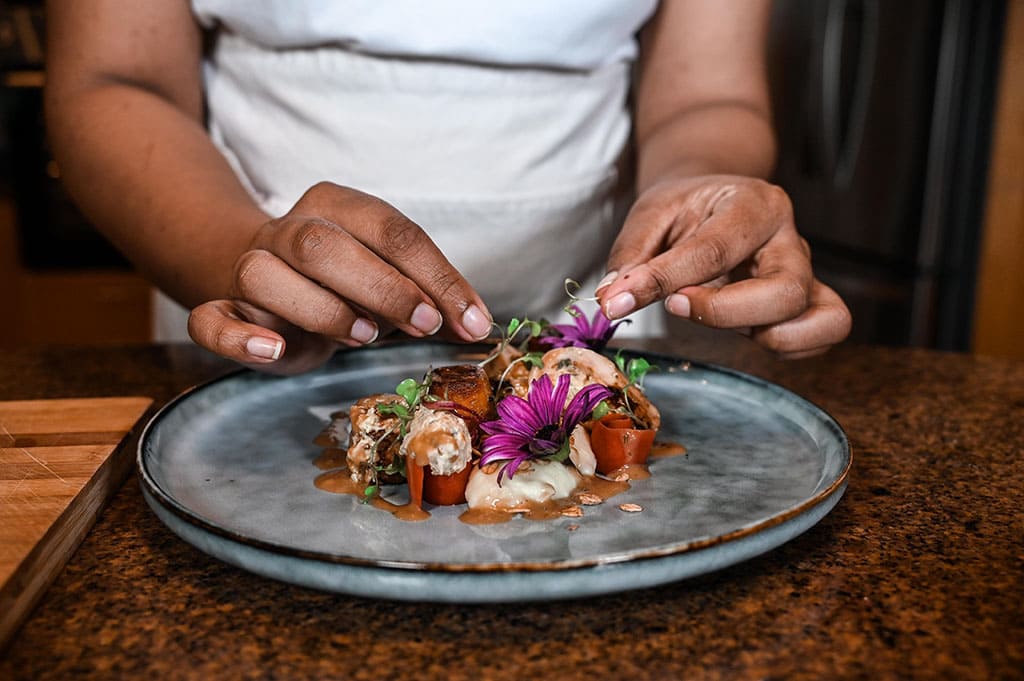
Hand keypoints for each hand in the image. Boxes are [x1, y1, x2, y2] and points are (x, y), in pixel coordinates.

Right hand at [187, 182, 492, 373]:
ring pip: (265, 276)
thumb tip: (478, 325)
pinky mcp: (222, 311)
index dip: (435, 276)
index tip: (471, 320)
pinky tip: (274, 350)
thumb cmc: (348, 284)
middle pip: (324, 246)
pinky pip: (210, 319)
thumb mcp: (395, 281)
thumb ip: (432, 297)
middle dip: (383, 288)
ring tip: (363, 335)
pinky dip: (239, 337)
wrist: (271, 286)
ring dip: (320, 309)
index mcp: (338, 207)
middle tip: (423, 325)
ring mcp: (250, 269)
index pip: (392, 230)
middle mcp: (289, 230)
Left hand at [596, 175, 850, 358]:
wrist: (714, 198)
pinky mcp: (810, 302)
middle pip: (785, 292)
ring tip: (718, 316)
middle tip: (676, 306)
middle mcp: (791, 239)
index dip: (664, 281)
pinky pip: (821, 335)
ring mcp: (808, 273)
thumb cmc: (685, 207)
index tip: (619, 301)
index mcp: (755, 204)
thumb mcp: (650, 214)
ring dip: (766, 334)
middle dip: (724, 313)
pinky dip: (786, 346)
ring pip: (822, 318)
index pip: (714, 251)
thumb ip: (631, 256)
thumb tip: (613, 299)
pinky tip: (742, 330)